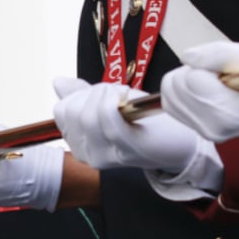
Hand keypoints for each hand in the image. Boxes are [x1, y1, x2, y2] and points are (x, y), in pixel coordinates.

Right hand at [53, 77, 199, 172]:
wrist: (180, 141)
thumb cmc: (146, 121)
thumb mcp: (107, 104)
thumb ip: (81, 96)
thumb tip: (57, 82)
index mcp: (78, 145)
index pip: (61, 110)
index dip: (82, 94)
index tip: (104, 95)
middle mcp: (86, 155)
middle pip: (72, 111)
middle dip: (94, 92)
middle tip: (117, 95)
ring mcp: (105, 156)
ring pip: (87, 114)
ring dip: (107, 94)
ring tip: (125, 98)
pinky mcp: (126, 149)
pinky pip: (106, 116)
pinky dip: (116, 99)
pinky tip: (128, 100)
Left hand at [161, 41, 238, 140]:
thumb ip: (221, 54)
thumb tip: (186, 56)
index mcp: (230, 113)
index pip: (190, 78)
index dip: (207, 64)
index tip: (228, 70)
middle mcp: (213, 128)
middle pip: (175, 85)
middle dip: (195, 72)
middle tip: (224, 76)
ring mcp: (203, 132)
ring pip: (169, 93)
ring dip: (188, 80)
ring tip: (218, 83)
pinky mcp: (196, 129)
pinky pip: (171, 102)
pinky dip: (185, 91)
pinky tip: (209, 90)